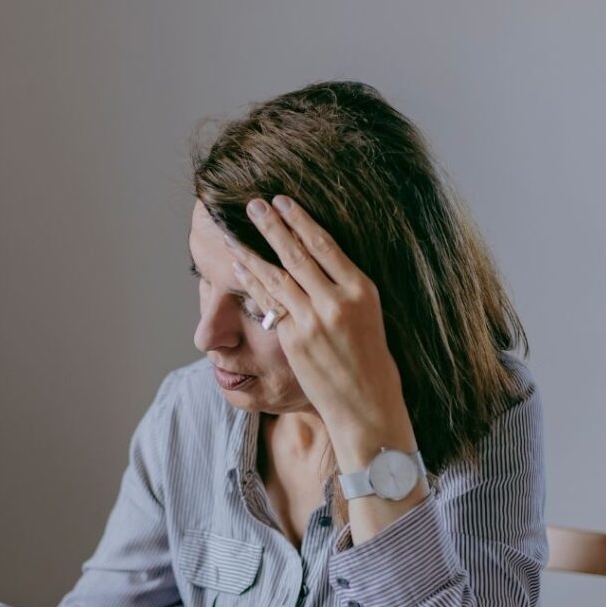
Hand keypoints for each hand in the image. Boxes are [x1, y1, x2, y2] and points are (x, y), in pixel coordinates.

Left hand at [223, 195, 416, 469]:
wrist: (366, 404)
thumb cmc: (370, 361)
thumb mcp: (369, 315)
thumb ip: (344, 290)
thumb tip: (315, 263)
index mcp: (362, 289)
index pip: (325, 244)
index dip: (300, 220)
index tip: (283, 202)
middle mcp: (337, 301)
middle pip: (297, 254)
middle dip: (273, 226)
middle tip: (254, 205)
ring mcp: (313, 321)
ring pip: (277, 277)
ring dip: (253, 252)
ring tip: (236, 234)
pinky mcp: (294, 339)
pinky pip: (270, 304)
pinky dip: (253, 283)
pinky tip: (241, 268)